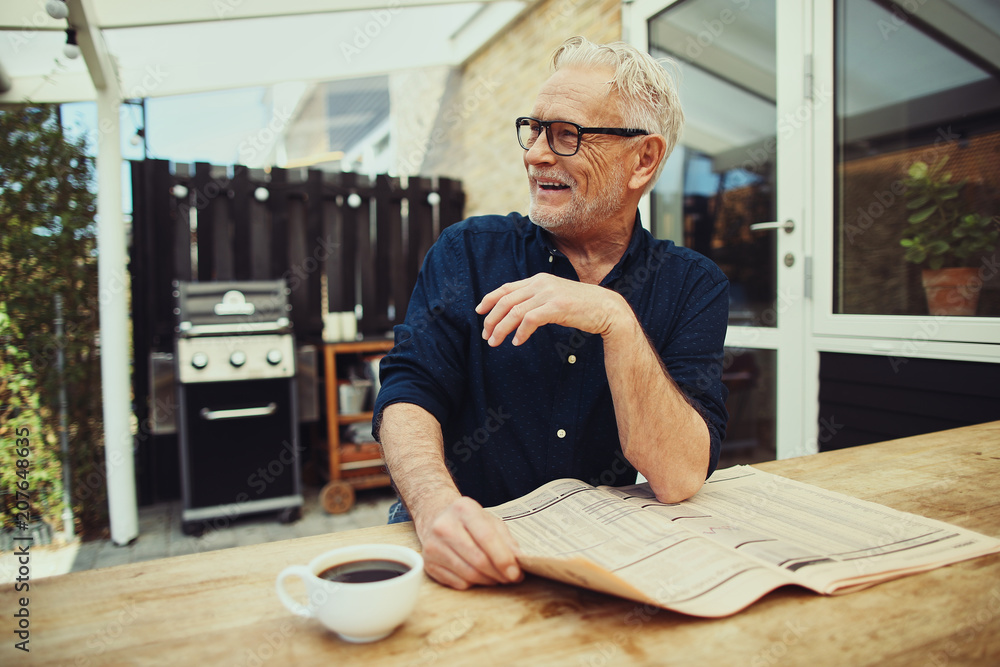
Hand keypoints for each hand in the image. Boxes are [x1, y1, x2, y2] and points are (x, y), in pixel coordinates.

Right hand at [415, 495, 522, 589]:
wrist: (435, 517)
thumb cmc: (467, 520)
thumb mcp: (489, 520)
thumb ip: (506, 539)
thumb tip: (519, 560)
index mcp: (463, 509)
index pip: (487, 537)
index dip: (503, 559)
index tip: (516, 573)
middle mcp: (444, 526)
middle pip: (478, 559)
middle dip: (499, 573)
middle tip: (511, 578)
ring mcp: (433, 546)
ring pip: (469, 574)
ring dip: (488, 580)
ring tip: (497, 577)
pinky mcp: (428, 564)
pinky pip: (458, 583)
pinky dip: (473, 583)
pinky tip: (478, 575)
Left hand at [476, 274, 627, 346]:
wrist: (607, 308)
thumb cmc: (580, 306)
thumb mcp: (554, 297)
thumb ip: (536, 299)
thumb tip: (517, 312)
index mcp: (538, 279)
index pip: (506, 288)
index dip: (489, 299)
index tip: (479, 312)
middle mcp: (541, 283)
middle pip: (506, 300)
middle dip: (491, 319)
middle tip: (486, 335)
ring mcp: (549, 294)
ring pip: (514, 311)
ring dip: (501, 328)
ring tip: (495, 342)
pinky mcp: (557, 306)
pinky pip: (530, 320)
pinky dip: (520, 332)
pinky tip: (517, 342)